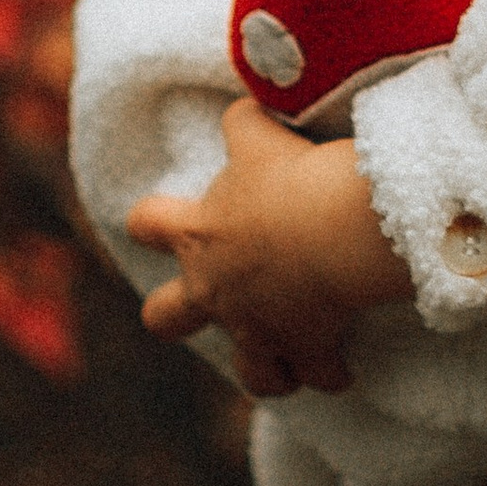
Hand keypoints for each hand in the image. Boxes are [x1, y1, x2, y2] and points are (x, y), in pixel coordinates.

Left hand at [125, 95, 415, 397]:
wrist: (335, 230)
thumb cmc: (293, 178)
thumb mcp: (259, 137)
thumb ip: (243, 125)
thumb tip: (242, 110)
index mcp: (197, 232)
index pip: (146, 223)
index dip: (151, 222)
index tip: (165, 221)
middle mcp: (214, 290)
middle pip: (164, 318)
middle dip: (175, 315)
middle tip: (207, 300)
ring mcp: (257, 328)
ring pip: (248, 371)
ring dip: (265, 367)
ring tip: (284, 361)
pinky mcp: (305, 349)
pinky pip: (318, 375)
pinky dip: (329, 372)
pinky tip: (340, 368)